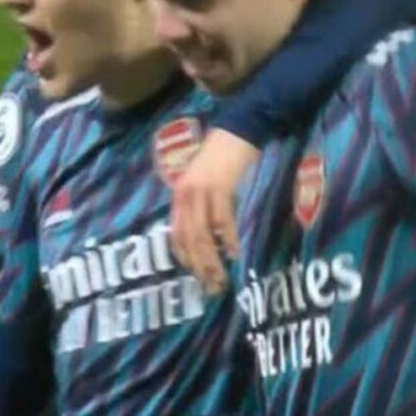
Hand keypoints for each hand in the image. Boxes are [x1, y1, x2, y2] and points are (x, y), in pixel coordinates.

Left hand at [171, 129, 259, 293]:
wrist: (238, 128)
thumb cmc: (225, 155)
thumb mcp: (207, 181)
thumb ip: (203, 203)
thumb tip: (210, 233)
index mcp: (180, 194)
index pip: (176, 234)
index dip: (185, 257)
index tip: (197, 275)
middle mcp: (185, 194)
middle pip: (189, 238)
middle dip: (200, 267)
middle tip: (211, 287)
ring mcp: (201, 190)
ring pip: (202, 234)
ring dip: (212, 260)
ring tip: (222, 278)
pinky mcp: (219, 186)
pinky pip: (222, 219)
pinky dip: (227, 238)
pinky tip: (234, 251)